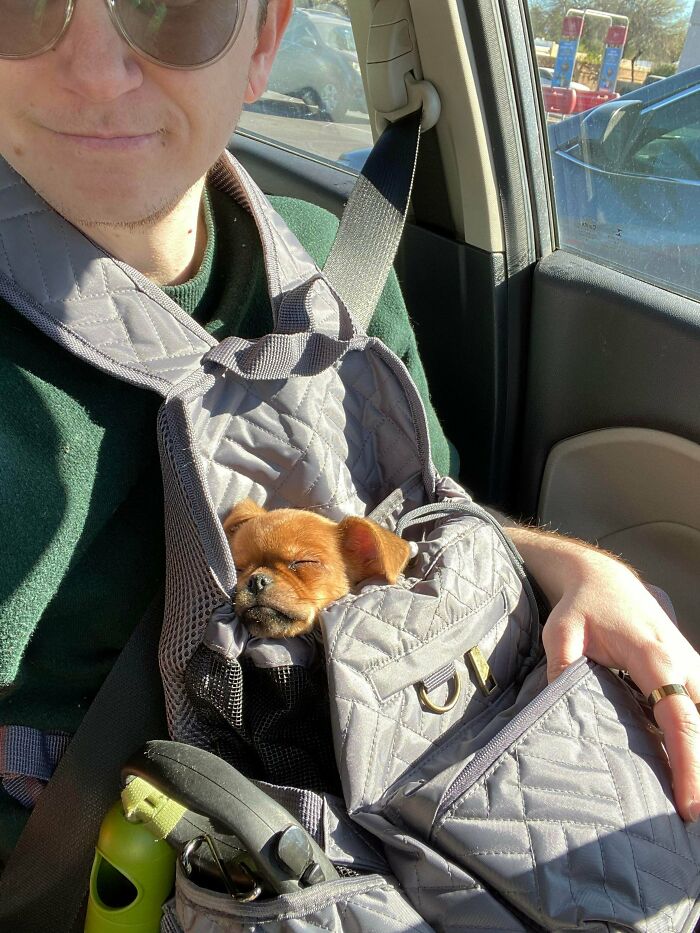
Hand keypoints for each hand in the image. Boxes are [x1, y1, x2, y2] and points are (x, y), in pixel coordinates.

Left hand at [508, 526, 699, 821]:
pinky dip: (699, 740)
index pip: (681, 720)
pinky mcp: (691, 671)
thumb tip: (556, 711)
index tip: (690, 804)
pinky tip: (690, 771)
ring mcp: (692, 667)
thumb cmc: (581, 608)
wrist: (603, 578)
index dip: (689, 765)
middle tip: (691, 821)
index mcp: (654, 659)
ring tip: (690, 801)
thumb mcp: (561, 633)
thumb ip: (561, 669)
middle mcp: (683, 665)